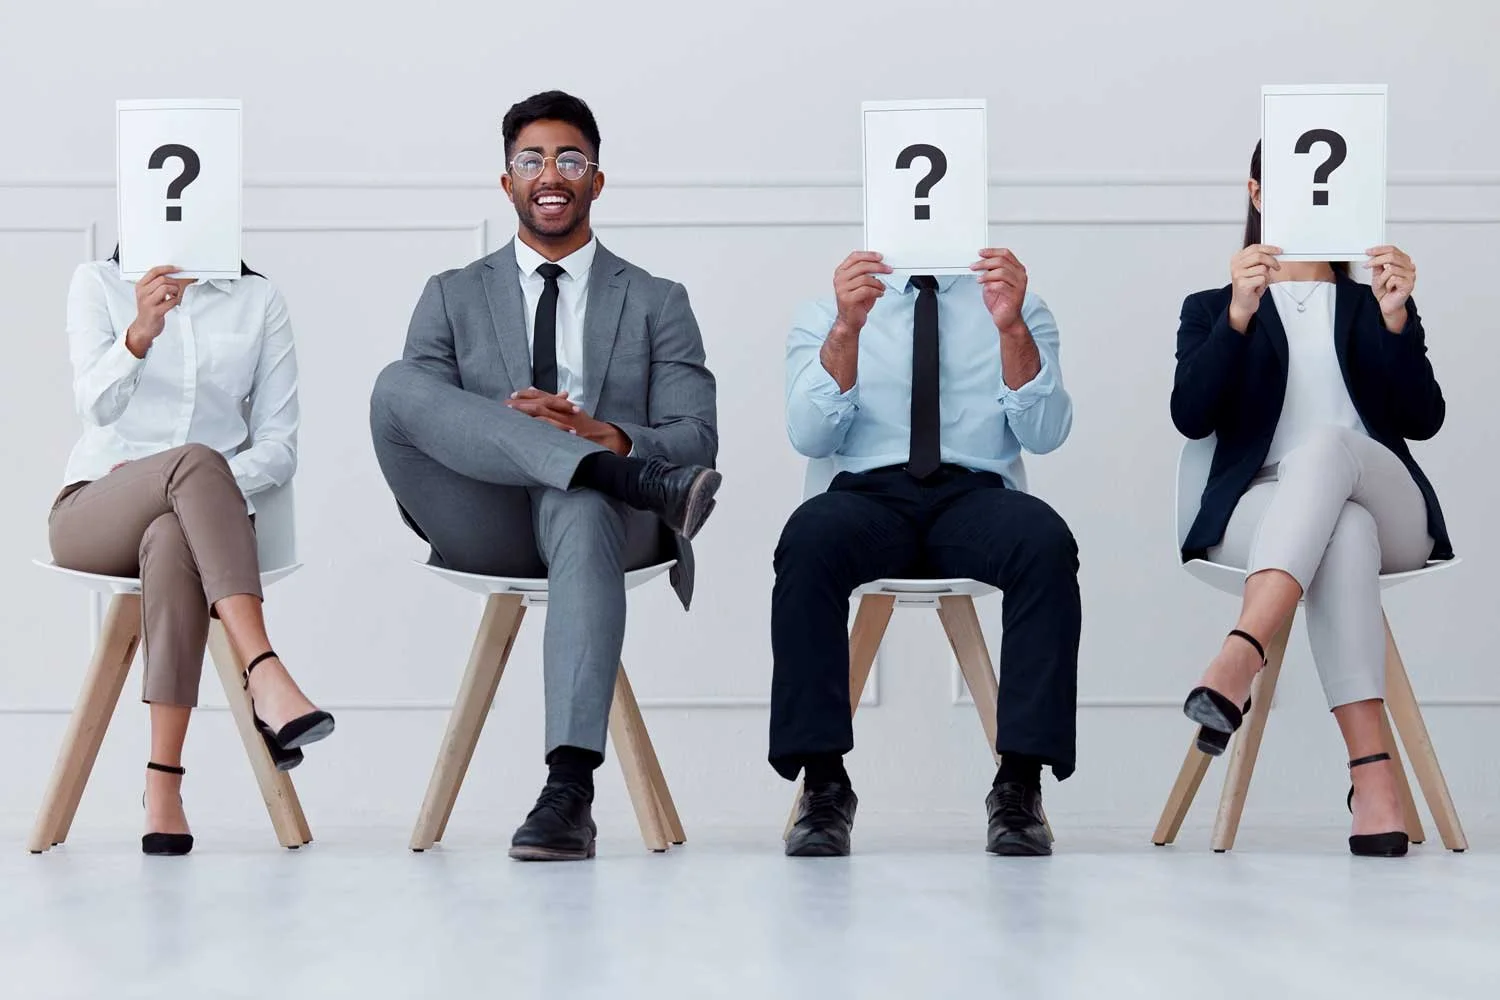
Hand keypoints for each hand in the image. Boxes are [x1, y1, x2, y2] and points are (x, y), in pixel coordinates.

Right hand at [126, 265, 193, 356]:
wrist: (143, 327)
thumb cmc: (148, 310)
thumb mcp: (148, 294)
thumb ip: (155, 285)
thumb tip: (172, 275)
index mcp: (140, 286)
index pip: (153, 271)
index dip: (167, 268)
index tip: (177, 269)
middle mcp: (142, 293)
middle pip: (162, 279)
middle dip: (173, 282)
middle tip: (176, 289)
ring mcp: (148, 303)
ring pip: (166, 288)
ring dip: (175, 291)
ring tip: (174, 296)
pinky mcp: (156, 312)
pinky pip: (171, 301)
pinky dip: (176, 301)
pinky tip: (174, 303)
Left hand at [505, 389, 630, 454]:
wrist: (602, 436)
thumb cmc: (585, 425)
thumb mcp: (571, 410)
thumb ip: (555, 402)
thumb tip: (535, 392)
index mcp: (563, 405)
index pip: (543, 395)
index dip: (527, 394)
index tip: (513, 395)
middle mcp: (564, 411)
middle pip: (540, 402)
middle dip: (523, 402)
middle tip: (508, 403)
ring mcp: (565, 422)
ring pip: (543, 414)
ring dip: (527, 412)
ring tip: (512, 412)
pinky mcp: (567, 433)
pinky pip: (551, 429)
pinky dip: (539, 426)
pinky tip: (527, 427)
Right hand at [832, 251, 891, 336]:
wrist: (850, 320)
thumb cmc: (855, 302)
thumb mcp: (860, 284)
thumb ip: (866, 273)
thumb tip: (880, 265)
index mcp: (841, 272)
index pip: (854, 257)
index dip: (869, 255)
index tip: (880, 257)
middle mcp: (839, 279)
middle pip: (861, 266)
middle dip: (878, 267)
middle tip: (888, 269)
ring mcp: (842, 289)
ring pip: (865, 278)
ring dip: (878, 283)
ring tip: (882, 287)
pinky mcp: (847, 299)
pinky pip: (866, 290)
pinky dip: (876, 291)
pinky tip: (879, 293)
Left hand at [971, 249, 1027, 334]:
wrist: (1007, 319)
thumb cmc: (1001, 302)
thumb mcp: (993, 282)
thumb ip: (990, 272)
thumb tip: (980, 263)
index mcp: (1017, 269)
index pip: (1006, 254)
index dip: (992, 252)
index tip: (980, 253)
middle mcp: (1020, 276)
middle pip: (1002, 261)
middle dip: (985, 262)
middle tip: (974, 266)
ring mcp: (1019, 285)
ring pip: (1002, 272)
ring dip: (986, 275)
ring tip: (979, 279)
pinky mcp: (1016, 295)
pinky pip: (1001, 285)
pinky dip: (991, 285)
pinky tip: (986, 288)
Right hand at [1228, 244, 1281, 332]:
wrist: (1242, 304)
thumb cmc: (1248, 287)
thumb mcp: (1253, 270)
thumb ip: (1260, 261)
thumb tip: (1273, 253)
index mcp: (1237, 259)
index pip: (1254, 248)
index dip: (1268, 248)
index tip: (1278, 251)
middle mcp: (1236, 266)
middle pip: (1259, 256)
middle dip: (1272, 261)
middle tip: (1277, 267)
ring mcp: (1238, 275)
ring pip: (1262, 269)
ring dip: (1266, 276)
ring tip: (1260, 282)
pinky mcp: (1243, 284)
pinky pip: (1262, 279)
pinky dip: (1263, 284)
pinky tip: (1257, 288)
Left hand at [1365, 245, 1415, 330]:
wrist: (1388, 305)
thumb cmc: (1385, 290)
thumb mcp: (1377, 274)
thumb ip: (1377, 264)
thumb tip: (1373, 254)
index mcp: (1403, 261)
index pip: (1393, 249)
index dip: (1379, 249)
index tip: (1367, 252)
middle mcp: (1409, 266)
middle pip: (1392, 256)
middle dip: (1376, 260)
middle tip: (1366, 265)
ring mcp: (1411, 275)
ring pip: (1391, 269)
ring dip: (1381, 278)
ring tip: (1382, 285)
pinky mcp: (1409, 284)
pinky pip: (1393, 279)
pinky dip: (1387, 285)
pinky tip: (1389, 289)